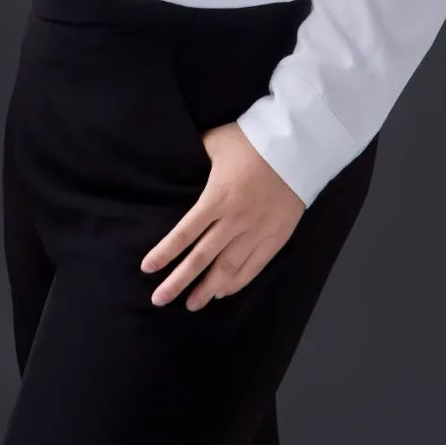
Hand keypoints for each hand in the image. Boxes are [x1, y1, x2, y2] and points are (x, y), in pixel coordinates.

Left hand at [139, 122, 305, 310]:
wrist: (298, 145)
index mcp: (217, 197)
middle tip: (160, 300)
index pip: (185, 232)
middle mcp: (235, 219)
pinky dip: (238, 281)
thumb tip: (177, 158)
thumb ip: (196, 154)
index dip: (165, 252)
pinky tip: (223, 291)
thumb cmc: (253, 139)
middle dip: (179, 281)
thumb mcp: (217, 141)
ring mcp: (257, 230)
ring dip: (207, 288)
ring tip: (191, 304)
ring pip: (228, 267)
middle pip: (202, 257)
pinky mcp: (277, 235)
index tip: (147, 268)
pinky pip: (255, 265)